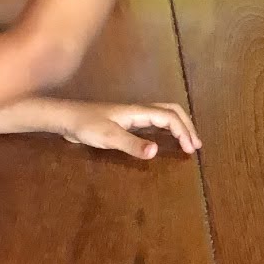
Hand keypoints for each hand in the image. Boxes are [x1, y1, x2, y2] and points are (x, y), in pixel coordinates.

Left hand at [58, 100, 201, 158]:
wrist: (66, 118)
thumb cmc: (86, 125)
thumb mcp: (109, 137)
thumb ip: (132, 144)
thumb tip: (156, 152)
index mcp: (139, 112)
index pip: (169, 117)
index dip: (183, 132)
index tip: (191, 149)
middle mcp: (139, 111)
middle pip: (171, 111)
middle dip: (187, 126)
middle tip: (196, 145)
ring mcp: (132, 115)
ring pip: (163, 115)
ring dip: (178, 126)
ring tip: (187, 142)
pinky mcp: (126, 122)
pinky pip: (154, 122)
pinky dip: (166, 129)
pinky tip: (164, 141)